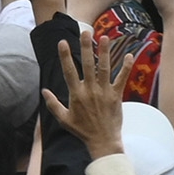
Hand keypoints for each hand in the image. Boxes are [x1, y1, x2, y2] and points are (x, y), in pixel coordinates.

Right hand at [41, 27, 130, 158]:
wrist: (102, 142)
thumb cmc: (82, 131)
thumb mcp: (63, 119)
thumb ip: (53, 104)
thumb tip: (44, 91)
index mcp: (76, 95)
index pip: (69, 72)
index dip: (65, 57)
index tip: (62, 42)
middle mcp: (90, 91)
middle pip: (88, 65)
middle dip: (86, 48)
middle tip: (85, 32)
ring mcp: (104, 92)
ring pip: (105, 69)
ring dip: (105, 53)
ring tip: (104, 38)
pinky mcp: (116, 96)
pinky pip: (122, 79)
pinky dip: (126, 67)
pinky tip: (129, 55)